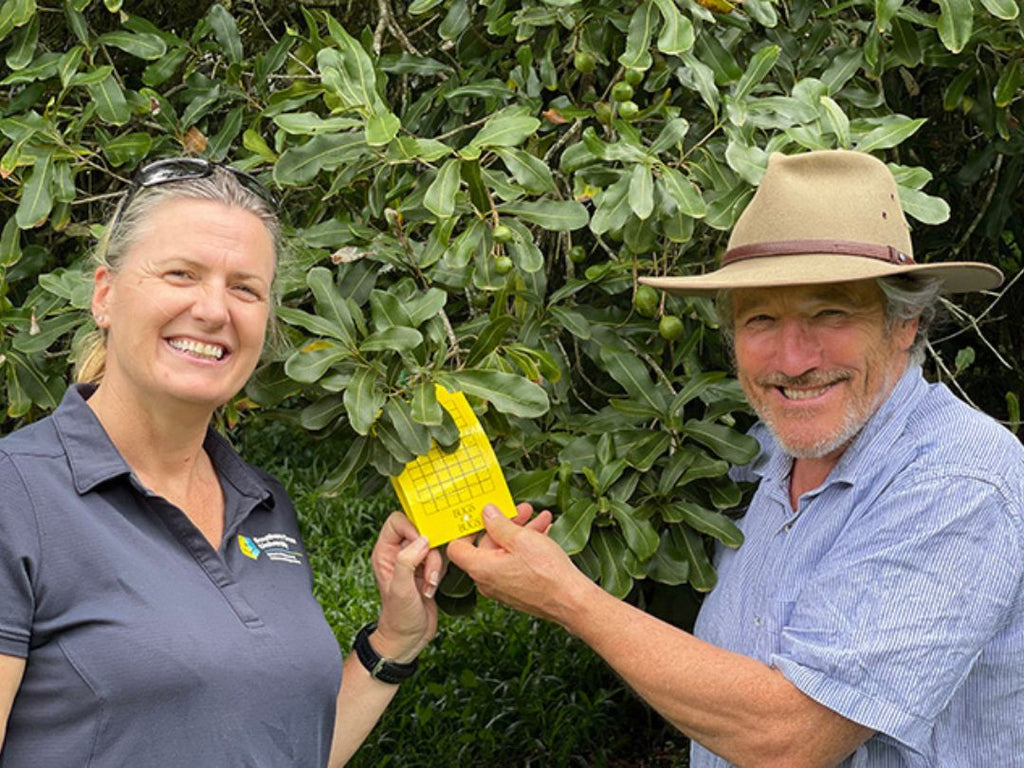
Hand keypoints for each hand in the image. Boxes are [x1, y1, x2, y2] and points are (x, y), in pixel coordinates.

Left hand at [370, 512, 443, 662]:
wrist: (408, 637)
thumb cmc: (398, 617)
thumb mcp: (400, 588)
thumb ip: (407, 561)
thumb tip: (422, 540)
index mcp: (385, 552)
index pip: (397, 521)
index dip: (412, 528)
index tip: (422, 544)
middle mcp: (398, 553)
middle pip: (420, 532)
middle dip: (428, 553)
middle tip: (427, 572)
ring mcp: (414, 561)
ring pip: (433, 546)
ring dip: (434, 566)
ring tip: (427, 586)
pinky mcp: (427, 569)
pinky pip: (440, 558)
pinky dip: (439, 573)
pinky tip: (431, 588)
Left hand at [446, 503, 591, 626]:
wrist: (572, 601)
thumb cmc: (546, 573)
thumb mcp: (521, 539)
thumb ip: (499, 524)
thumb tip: (486, 513)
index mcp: (481, 568)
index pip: (457, 547)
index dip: (466, 529)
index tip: (479, 515)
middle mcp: (487, 581)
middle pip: (486, 546)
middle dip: (504, 524)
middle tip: (521, 510)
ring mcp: (502, 588)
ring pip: (504, 553)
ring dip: (520, 533)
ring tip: (539, 519)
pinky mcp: (517, 590)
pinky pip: (515, 564)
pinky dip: (526, 548)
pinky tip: (543, 533)